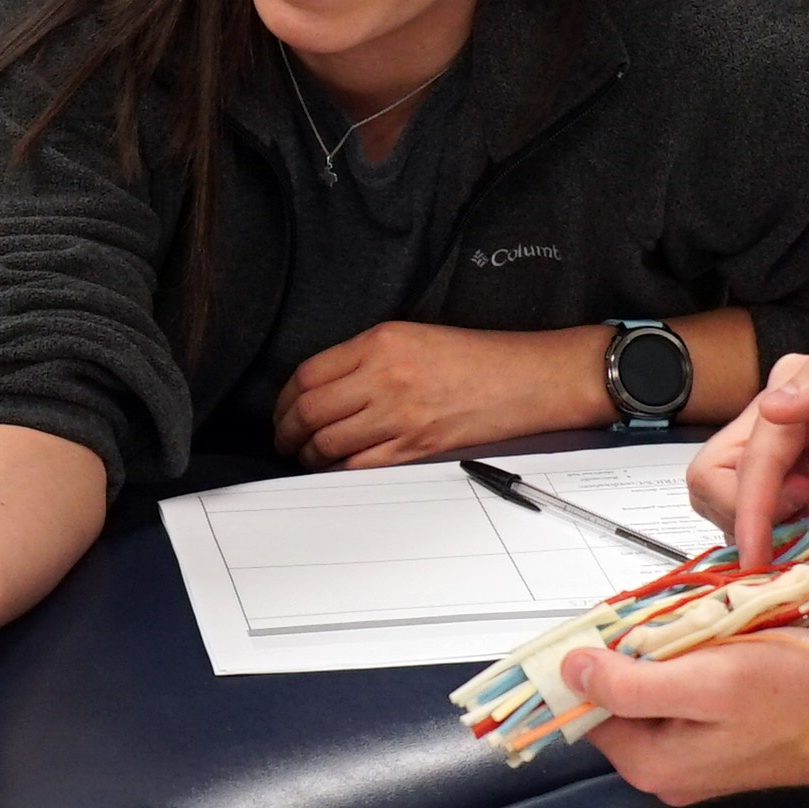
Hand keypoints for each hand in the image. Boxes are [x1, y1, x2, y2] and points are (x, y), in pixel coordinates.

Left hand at [272, 322, 594, 467]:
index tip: (282, 410)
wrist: (526, 379)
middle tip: (283, 439)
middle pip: (309, 411)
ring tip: (305, 455)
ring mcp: (399, 415)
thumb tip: (321, 387)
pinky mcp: (415, 447)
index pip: (308, 374)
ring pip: (327, 443)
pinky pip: (358, 467)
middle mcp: (385, 376)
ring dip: (307, 454)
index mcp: (381, 342)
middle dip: (286, 431)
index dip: (284, 399)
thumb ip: (366, 356)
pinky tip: (334, 468)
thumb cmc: (476, 358)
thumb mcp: (414, 336)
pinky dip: (337, 471)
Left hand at [565, 630, 808, 803]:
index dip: (592, 658)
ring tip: (705, 632)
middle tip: (673, 623)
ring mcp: (693, 753)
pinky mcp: (718, 734)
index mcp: (651, 761)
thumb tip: (572, 671)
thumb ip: (631, 683)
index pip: (584, 705)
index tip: (613, 623)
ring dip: (667, 649)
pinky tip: (720, 644)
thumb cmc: (800, 700)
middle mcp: (666, 766)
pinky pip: (684, 689)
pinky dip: (693, 658)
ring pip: (651, 686)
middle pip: (617, 695)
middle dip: (634, 650)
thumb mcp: (707, 681)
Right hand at [692, 352, 808, 564]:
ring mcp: (800, 465)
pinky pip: (774, 530)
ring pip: (736, 509)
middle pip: (717, 480)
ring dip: (760, 537)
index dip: (748, 504)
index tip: (760, 552)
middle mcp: (788, 426)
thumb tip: (770, 406)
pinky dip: (781, 550)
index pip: (745, 455)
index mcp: (801, 389)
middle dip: (740, 517)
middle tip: (791, 538)